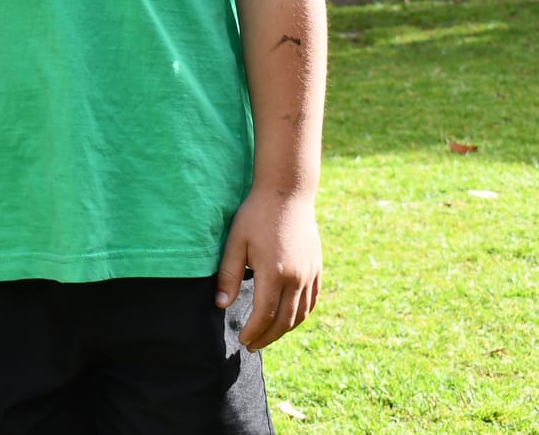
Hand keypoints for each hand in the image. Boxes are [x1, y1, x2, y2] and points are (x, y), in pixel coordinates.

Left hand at [217, 184, 321, 350]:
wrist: (287, 193)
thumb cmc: (255, 215)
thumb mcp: (235, 243)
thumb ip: (229, 275)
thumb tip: (222, 306)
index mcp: (275, 273)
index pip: (264, 314)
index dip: (253, 331)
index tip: (242, 340)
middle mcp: (297, 278)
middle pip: (285, 320)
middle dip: (268, 336)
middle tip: (252, 346)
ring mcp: (310, 274)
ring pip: (301, 314)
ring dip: (284, 330)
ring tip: (268, 336)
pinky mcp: (317, 268)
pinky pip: (312, 301)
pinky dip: (301, 315)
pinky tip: (289, 319)